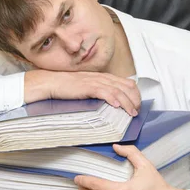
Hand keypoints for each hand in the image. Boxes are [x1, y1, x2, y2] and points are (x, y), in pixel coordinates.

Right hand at [24, 70, 140, 115]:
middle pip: (125, 86)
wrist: (52, 82)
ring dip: (127, 102)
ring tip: (132, 112)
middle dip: (134, 99)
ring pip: (117, 90)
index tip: (137, 104)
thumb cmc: (68, 87)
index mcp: (103, 77)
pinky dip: (112, 98)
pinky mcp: (87, 87)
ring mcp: (94, 81)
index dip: (135, 94)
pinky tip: (117, 105)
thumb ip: (100, 92)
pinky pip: (103, 91)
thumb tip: (111, 103)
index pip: (126, 83)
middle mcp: (101, 78)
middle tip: (137, 110)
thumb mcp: (88, 88)